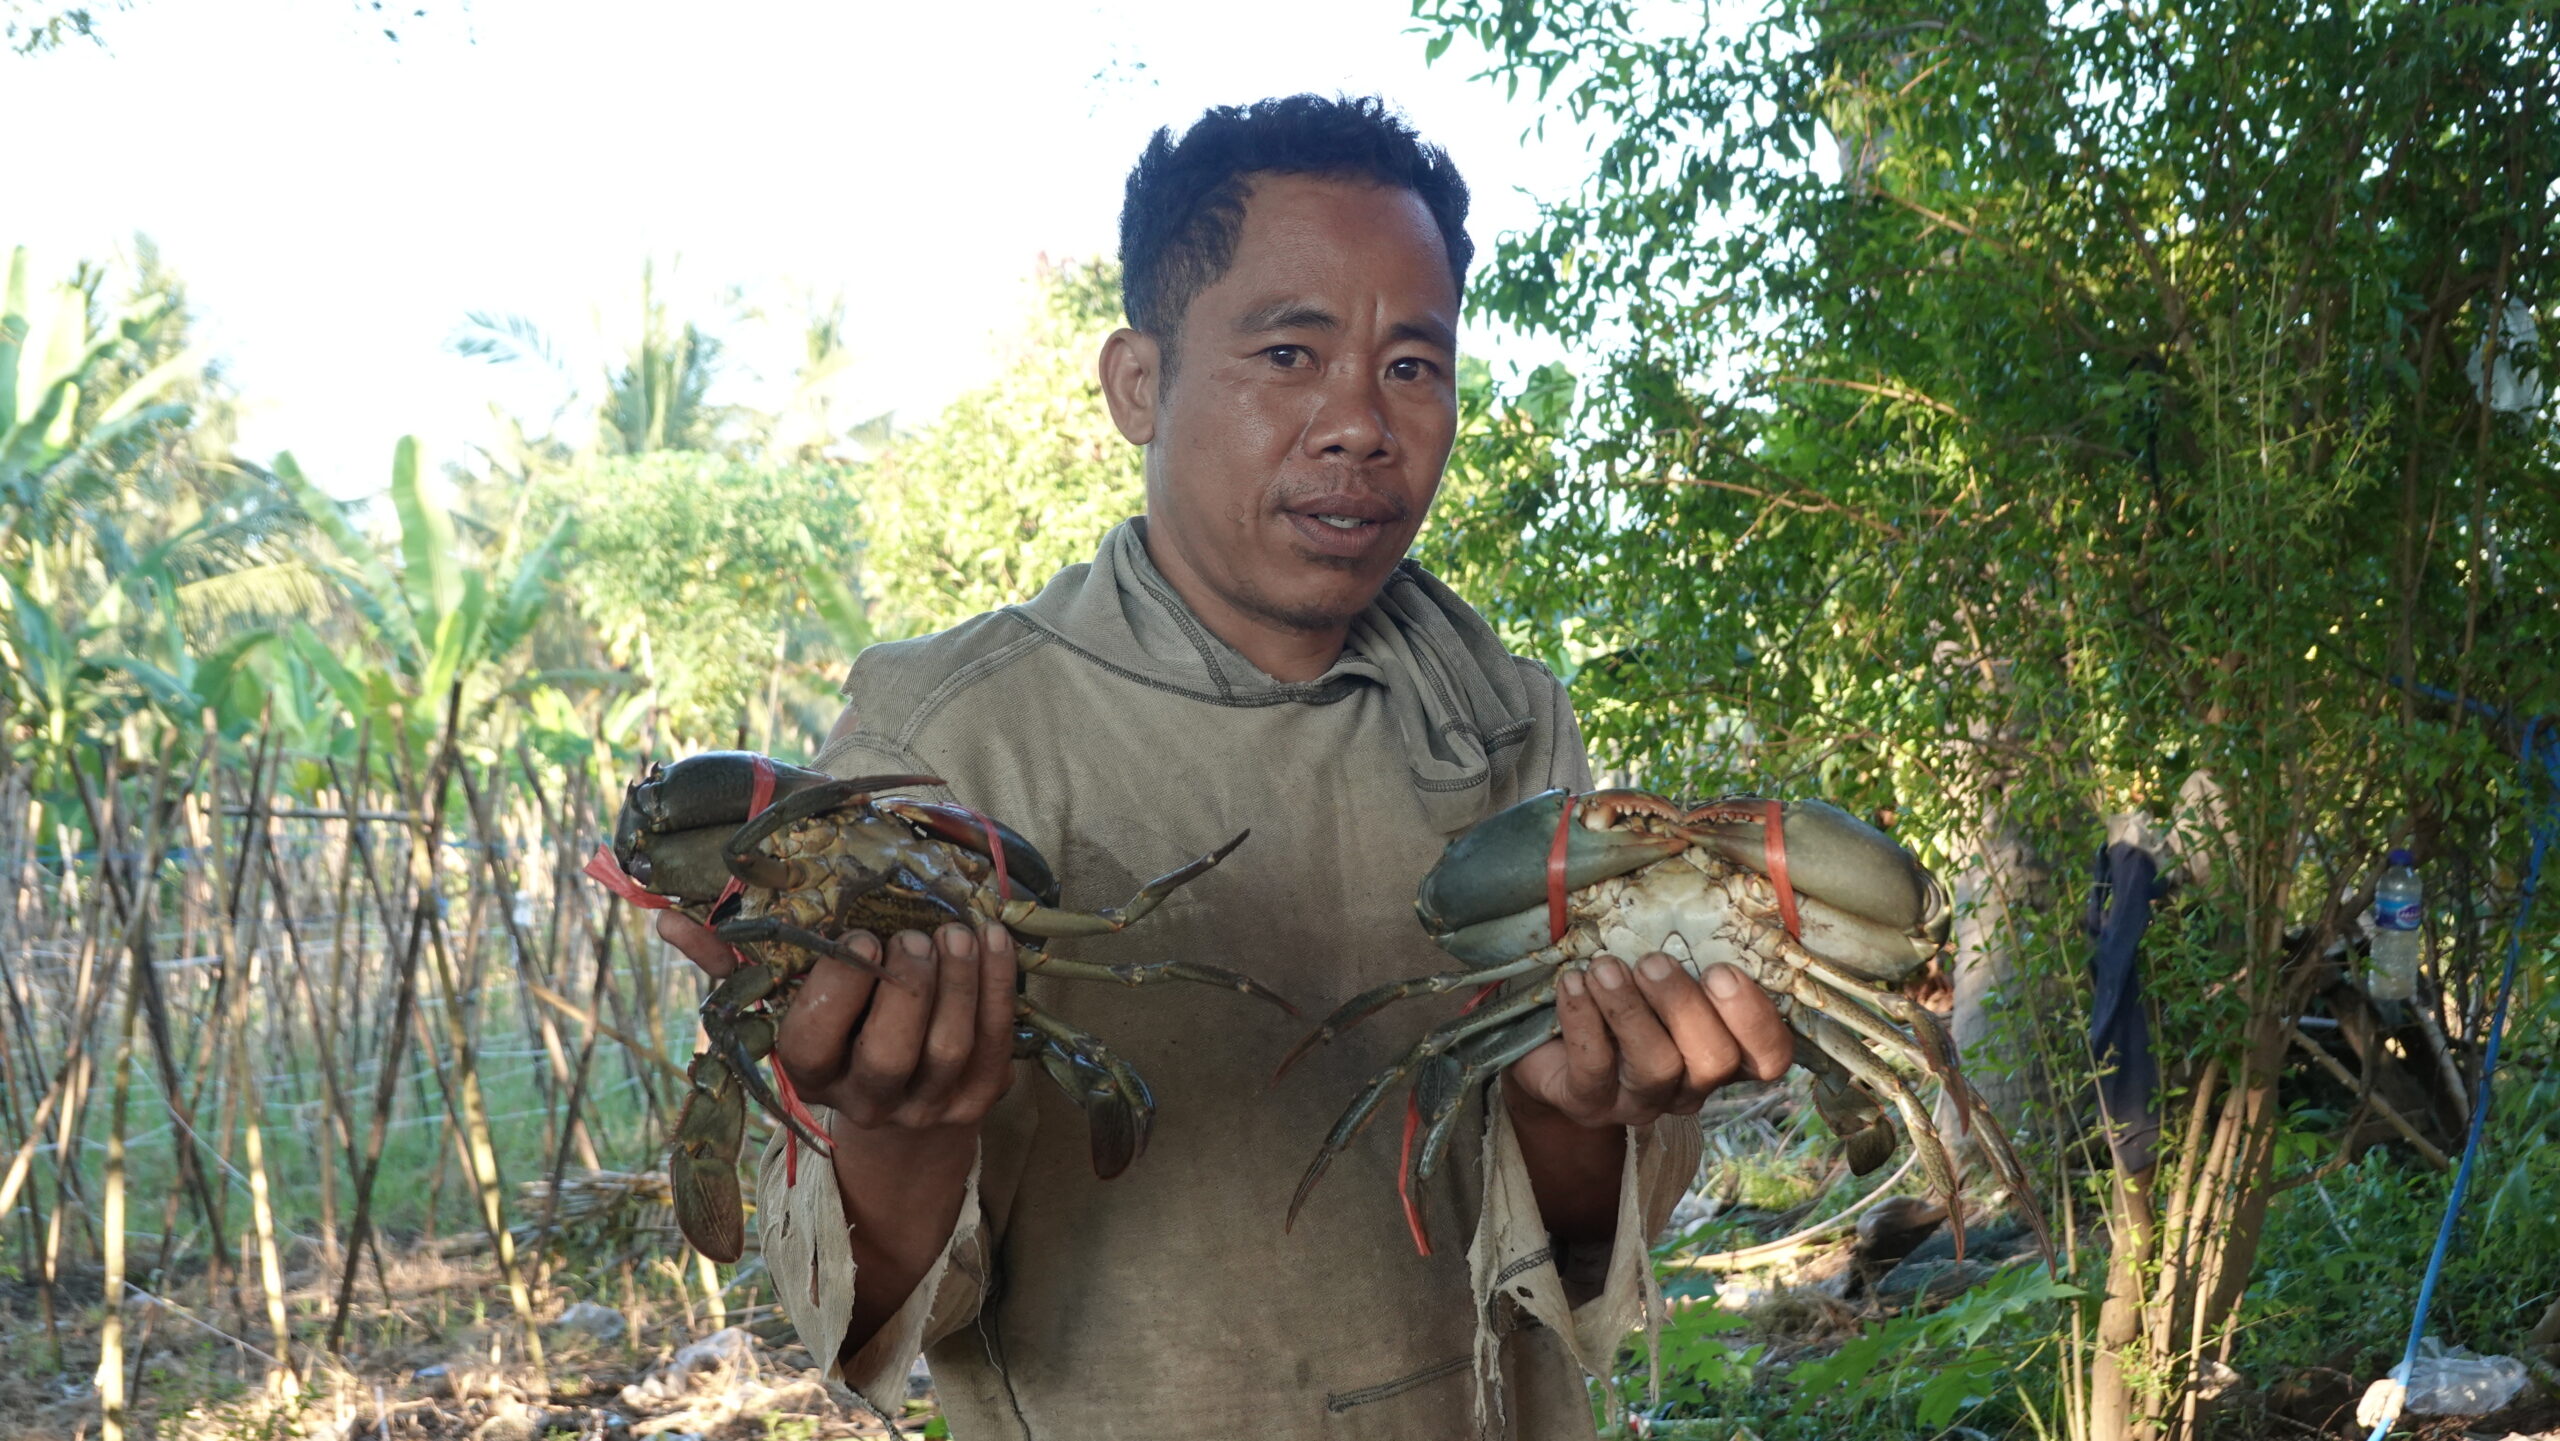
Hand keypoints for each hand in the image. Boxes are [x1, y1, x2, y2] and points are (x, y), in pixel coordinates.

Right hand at [655, 913, 1017, 1133]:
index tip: (857, 937)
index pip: (813, 1042)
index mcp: (810, 1076)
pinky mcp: (980, 1098)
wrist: (904, 1113)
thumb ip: (731, 964)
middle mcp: (868, 1102)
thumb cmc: (836, 1036)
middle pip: (889, 1055)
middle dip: (905, 988)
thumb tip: (670, 923)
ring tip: (955, 931)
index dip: (838, 988)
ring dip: (958, 980)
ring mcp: (929, 1105)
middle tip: (911, 937)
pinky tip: (993, 937)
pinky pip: (997, 1042)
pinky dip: (999, 985)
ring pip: (950, 1048)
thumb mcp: (782, 1005)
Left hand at [1505, 955, 1792, 1130]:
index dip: (1754, 1019)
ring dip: (1629, 1010)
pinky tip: (1571, 983)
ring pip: (1655, 1067)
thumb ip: (1690, 943)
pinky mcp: (1591, 1104)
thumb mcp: (1659, 964)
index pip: (1770, 1056)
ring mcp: (1643, 1101)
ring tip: (1604, 967)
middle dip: (1684, 1007)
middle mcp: (1692, 1084)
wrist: (1545, 1036)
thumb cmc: (1620, 986)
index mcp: (1725, 1050)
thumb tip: (1700, 875)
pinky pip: (1593, 1070)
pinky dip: (1583, 1020)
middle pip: (1714, 1061)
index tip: (1721, 969)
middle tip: (1652, 961)